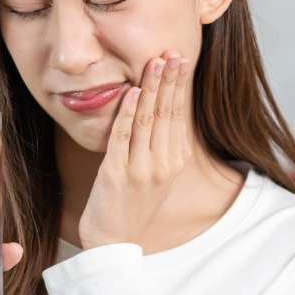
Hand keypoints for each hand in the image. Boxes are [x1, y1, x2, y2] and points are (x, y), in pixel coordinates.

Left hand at [79, 49, 193, 249]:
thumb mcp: (157, 175)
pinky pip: (124, 138)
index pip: (179, 115)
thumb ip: (161, 145)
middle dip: (170, 80)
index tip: (180, 60)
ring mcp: (141, 169)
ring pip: (148, 120)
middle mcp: (163, 164)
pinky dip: (128, 113)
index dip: (179, 86)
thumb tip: (160, 110)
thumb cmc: (132, 205)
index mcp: (175, 162)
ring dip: (152, 88)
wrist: (114, 243)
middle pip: (167, 113)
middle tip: (172, 52)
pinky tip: (132, 92)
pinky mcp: (117, 174)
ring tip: (154, 62)